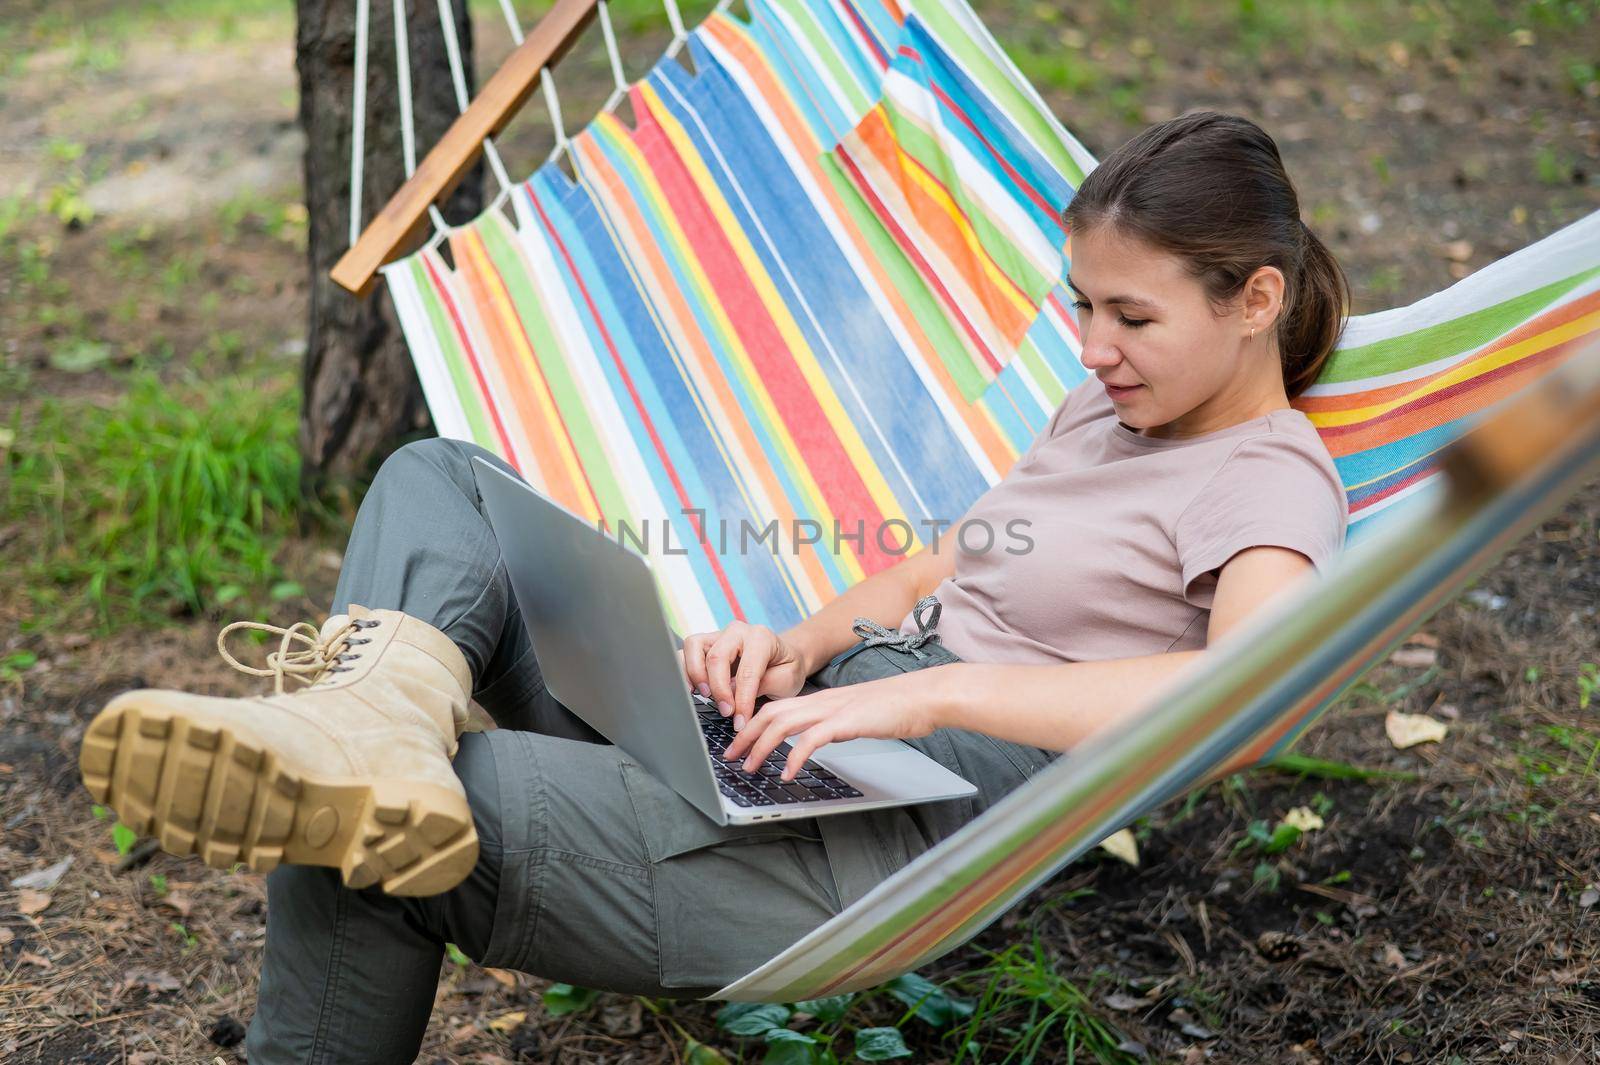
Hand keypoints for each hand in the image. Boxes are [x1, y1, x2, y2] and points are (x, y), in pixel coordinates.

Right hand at [676, 620, 810, 726]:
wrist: (784, 657)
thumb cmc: (786, 668)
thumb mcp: (786, 680)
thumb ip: (761, 685)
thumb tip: (731, 694)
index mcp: (761, 637)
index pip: (747, 671)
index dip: (742, 701)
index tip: (740, 722)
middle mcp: (737, 631)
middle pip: (716, 657)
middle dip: (718, 690)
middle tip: (726, 712)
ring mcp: (718, 635)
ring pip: (694, 647)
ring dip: (695, 675)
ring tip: (705, 696)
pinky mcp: (705, 643)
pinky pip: (685, 652)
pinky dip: (684, 670)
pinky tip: (692, 689)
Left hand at [719, 666, 955, 780]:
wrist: (925, 696)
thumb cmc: (896, 707)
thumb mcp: (855, 715)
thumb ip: (833, 724)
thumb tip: (816, 740)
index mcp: (822, 699)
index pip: (775, 707)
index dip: (751, 724)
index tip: (737, 743)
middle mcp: (822, 701)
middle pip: (770, 713)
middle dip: (745, 735)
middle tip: (730, 758)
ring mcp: (833, 709)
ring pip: (783, 723)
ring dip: (761, 746)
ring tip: (749, 767)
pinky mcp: (848, 722)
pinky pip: (813, 739)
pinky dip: (795, 756)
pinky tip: (787, 772)